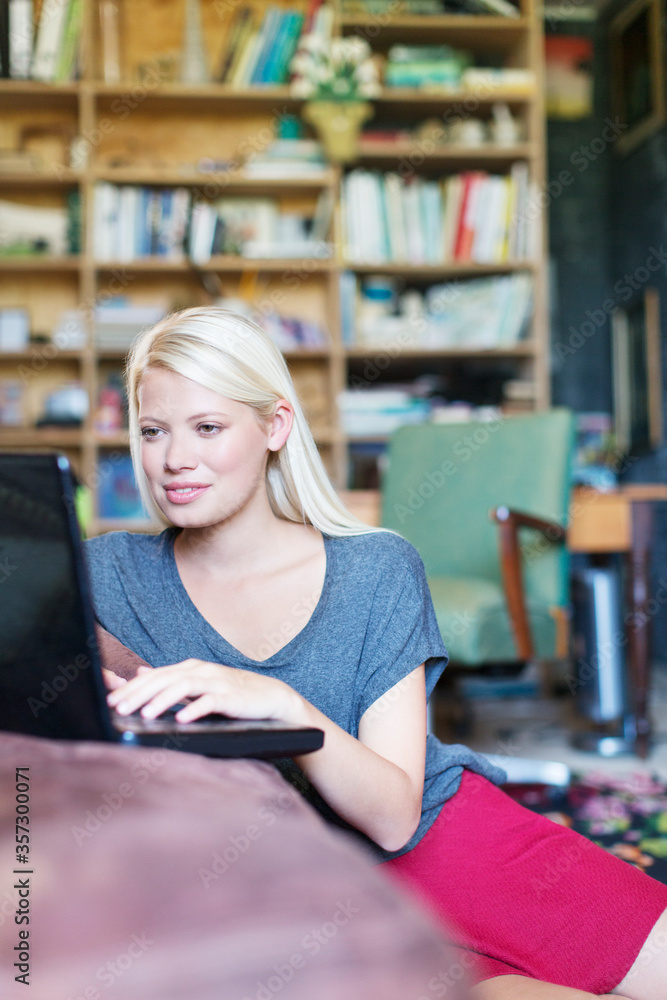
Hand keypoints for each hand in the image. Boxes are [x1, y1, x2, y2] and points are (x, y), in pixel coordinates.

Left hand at [106, 660, 301, 724]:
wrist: (270, 697)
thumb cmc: (232, 694)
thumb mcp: (198, 683)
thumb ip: (170, 679)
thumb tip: (140, 671)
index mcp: (191, 668)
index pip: (156, 675)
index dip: (133, 687)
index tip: (112, 700)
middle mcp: (201, 671)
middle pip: (165, 678)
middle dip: (140, 693)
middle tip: (119, 707)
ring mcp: (217, 682)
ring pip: (184, 686)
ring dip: (163, 700)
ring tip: (146, 714)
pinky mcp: (231, 697)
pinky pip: (211, 701)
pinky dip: (195, 709)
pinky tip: (182, 719)